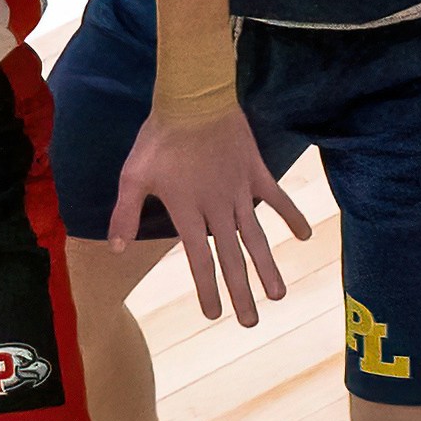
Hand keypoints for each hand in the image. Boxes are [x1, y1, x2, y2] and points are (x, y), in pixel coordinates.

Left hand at [108, 107, 310, 328]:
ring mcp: (241, 191)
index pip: (200, 260)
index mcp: (189, 212)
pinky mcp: (256, 171)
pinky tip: (304, 236)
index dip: (207, 288)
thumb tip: (115, 248)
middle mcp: (218, 208)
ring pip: (257, 237)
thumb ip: (125, 214)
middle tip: (251, 323)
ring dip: (268, 267)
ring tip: (279, 295)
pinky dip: (292, 216)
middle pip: (233, 258)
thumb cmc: (159, 137)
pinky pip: (278, 197)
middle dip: (242, 292)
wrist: (193, 97)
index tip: (214, 314)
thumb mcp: (133, 175)